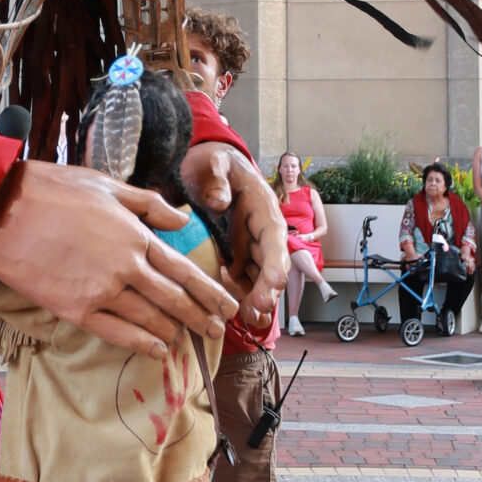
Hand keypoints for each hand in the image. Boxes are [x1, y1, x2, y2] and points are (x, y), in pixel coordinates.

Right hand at [0, 161, 236, 358]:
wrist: (2, 211)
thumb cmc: (52, 190)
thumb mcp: (106, 185)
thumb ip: (147, 204)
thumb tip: (181, 219)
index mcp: (135, 235)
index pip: (184, 269)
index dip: (209, 291)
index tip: (227, 305)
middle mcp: (126, 267)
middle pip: (174, 299)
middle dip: (200, 317)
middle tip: (216, 331)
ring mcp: (102, 291)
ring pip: (150, 319)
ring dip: (174, 331)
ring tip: (187, 339)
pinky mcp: (76, 309)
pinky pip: (118, 333)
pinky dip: (142, 344)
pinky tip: (157, 350)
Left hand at [180, 143, 287, 333]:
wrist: (206, 168)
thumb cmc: (214, 163)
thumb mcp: (215, 162)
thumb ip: (218, 178)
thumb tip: (220, 201)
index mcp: (263, 207)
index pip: (274, 237)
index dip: (275, 261)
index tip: (274, 282)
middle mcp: (261, 231)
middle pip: (271, 263)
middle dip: (268, 288)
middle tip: (258, 308)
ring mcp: (249, 246)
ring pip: (259, 277)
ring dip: (258, 298)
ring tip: (252, 319)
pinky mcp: (235, 256)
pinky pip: (242, 279)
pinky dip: (242, 297)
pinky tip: (238, 316)